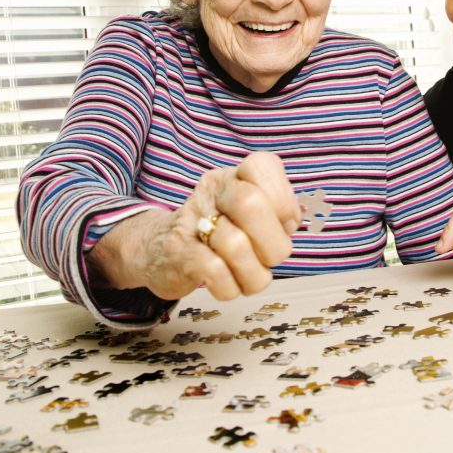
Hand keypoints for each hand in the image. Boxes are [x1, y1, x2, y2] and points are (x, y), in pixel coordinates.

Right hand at [92, 151, 299, 300]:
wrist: (157, 249)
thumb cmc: (216, 233)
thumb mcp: (247, 214)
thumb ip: (277, 212)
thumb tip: (295, 218)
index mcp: (233, 177)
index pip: (262, 165)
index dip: (283, 199)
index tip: (285, 223)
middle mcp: (212, 192)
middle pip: (251, 205)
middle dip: (274, 243)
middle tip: (270, 258)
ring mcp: (192, 220)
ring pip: (235, 246)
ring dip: (253, 274)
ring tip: (248, 275)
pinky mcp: (179, 252)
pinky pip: (215, 272)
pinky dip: (230, 287)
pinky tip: (227, 284)